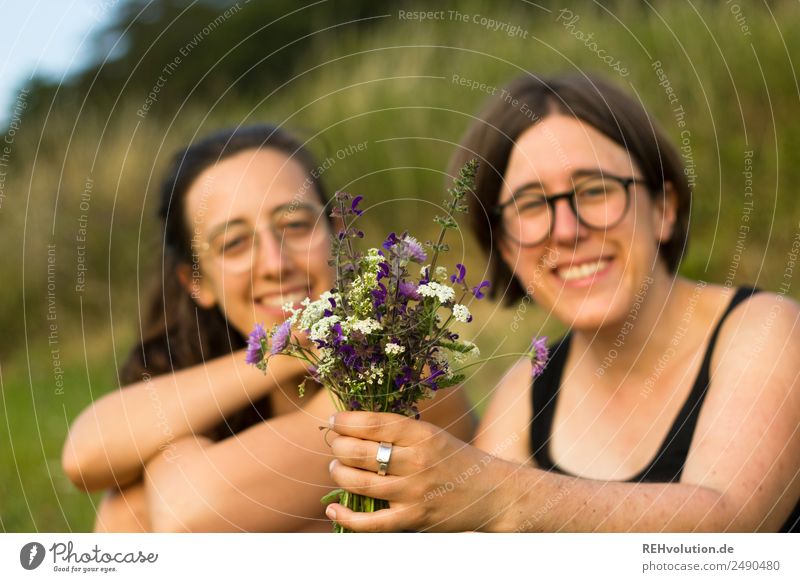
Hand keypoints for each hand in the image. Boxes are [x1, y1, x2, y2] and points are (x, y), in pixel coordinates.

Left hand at [326, 411, 512, 531]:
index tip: (334, 421)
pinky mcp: (413, 519)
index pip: (373, 424)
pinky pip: (371, 523)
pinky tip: (334, 507)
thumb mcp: (432, 435)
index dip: (346, 421)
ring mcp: (414, 492)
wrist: (493, 494)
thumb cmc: (455, 460)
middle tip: (334, 445)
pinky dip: (346, 516)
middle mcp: (417, 461)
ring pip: (359, 483)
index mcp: (422, 434)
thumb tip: (354, 424)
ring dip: (338, 473)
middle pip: (360, 452)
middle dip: (338, 446)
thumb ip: (398, 431)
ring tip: (336, 468)